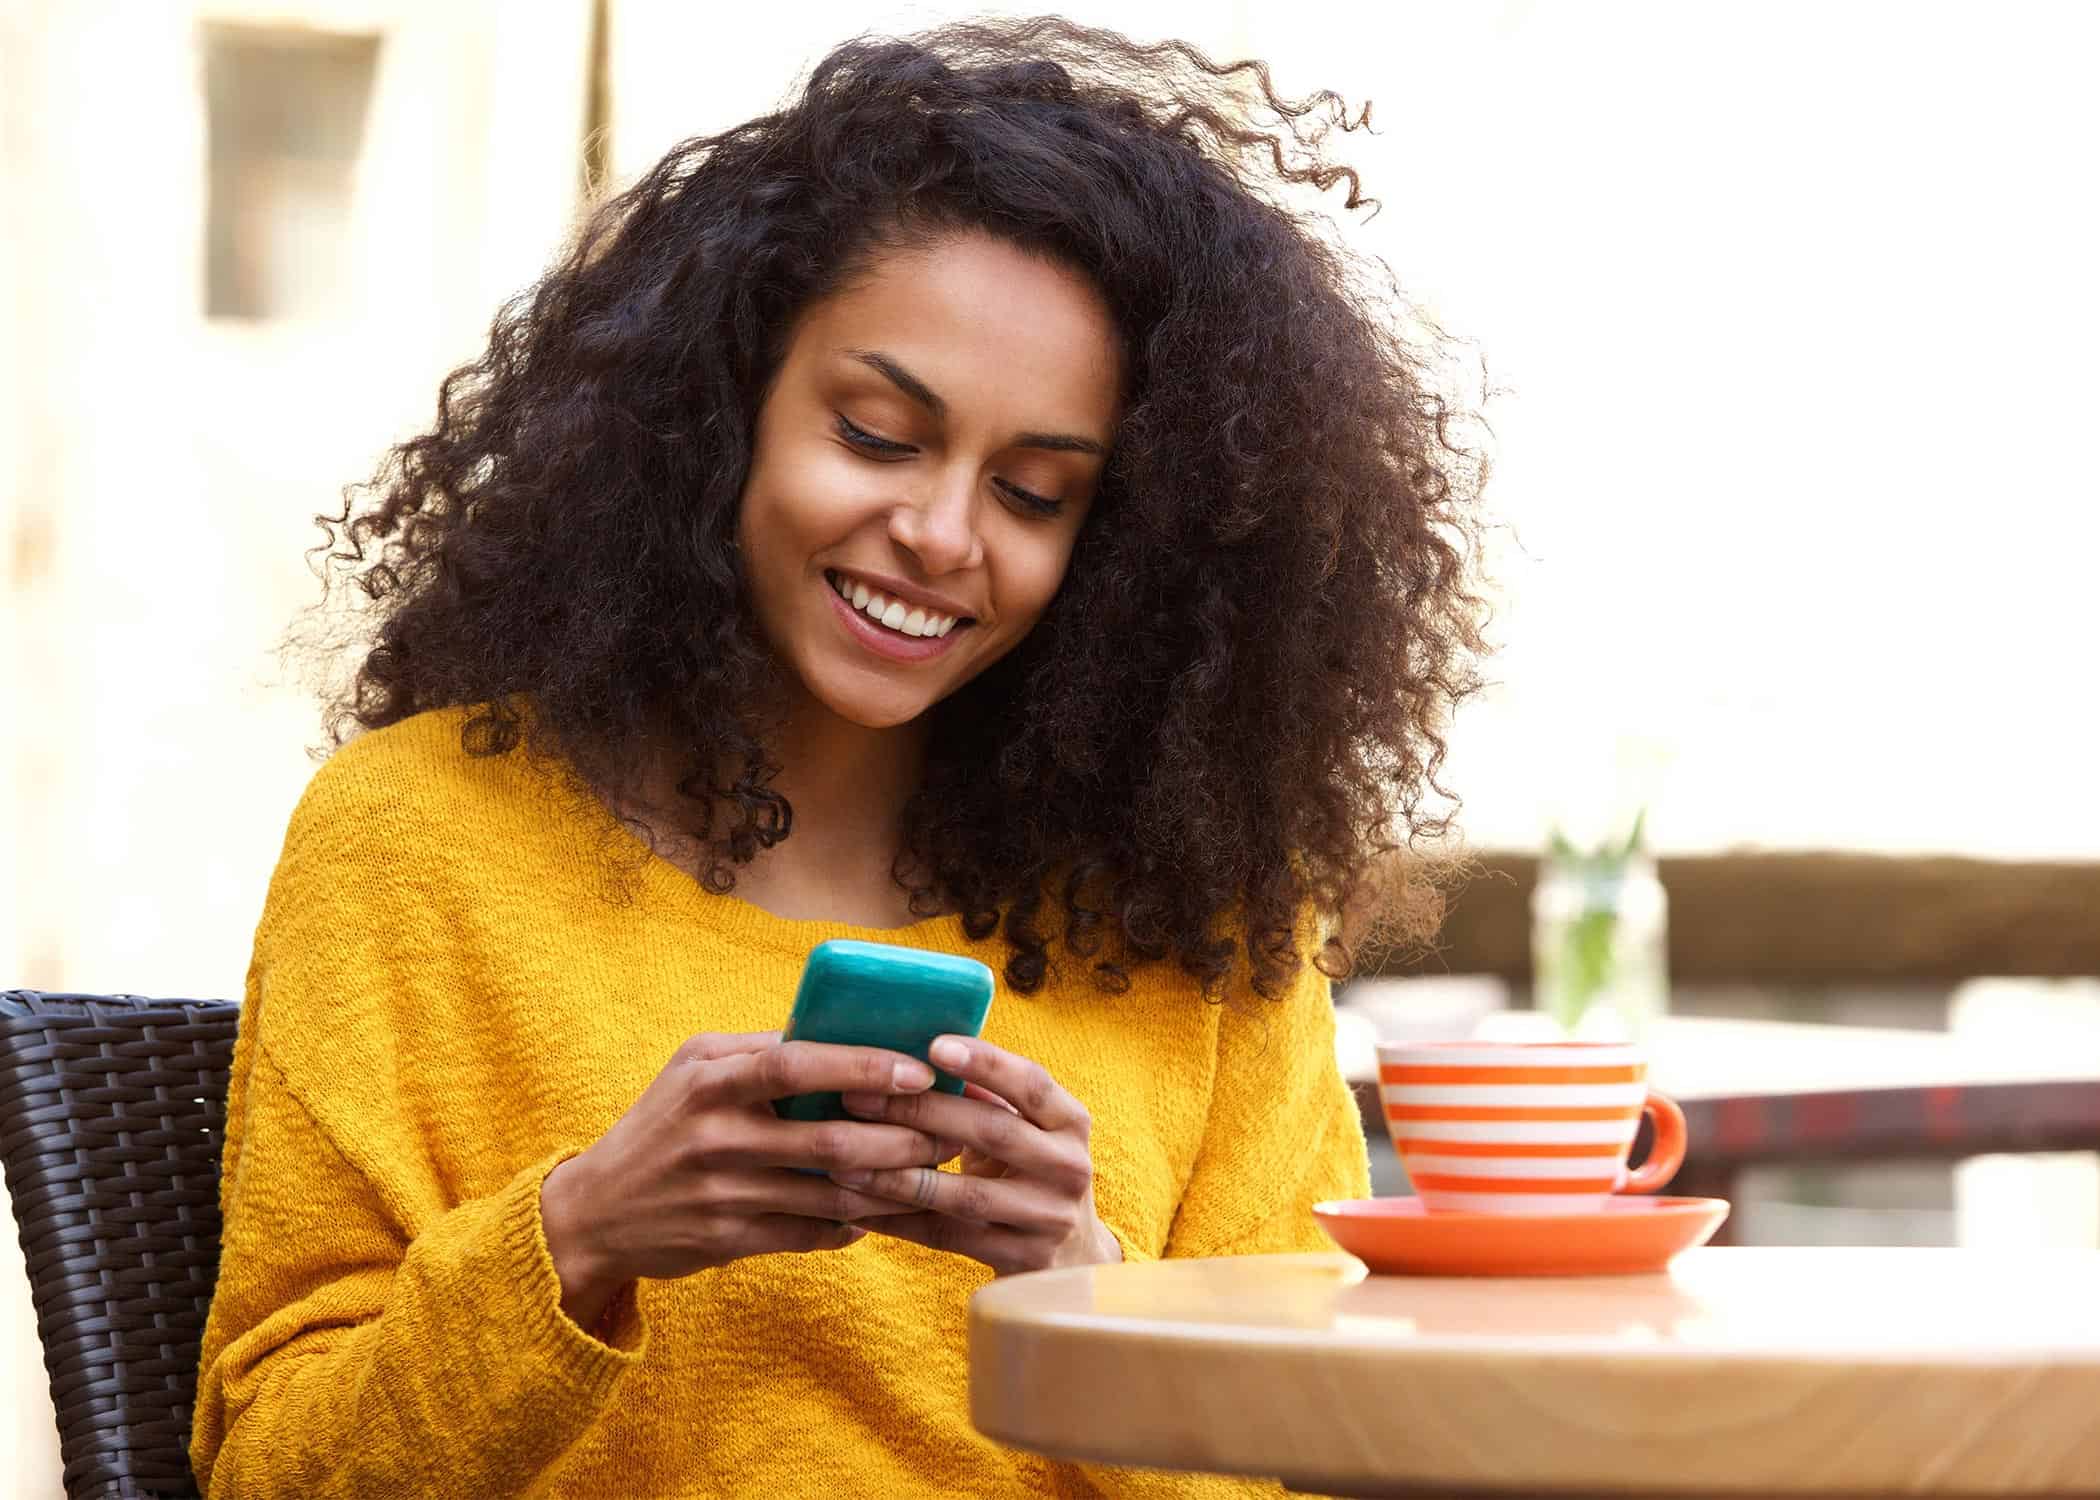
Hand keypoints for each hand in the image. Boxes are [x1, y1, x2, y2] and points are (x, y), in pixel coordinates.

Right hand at [540, 1031, 950, 1328]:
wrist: (594, 1212)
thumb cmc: (660, 1126)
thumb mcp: (692, 1069)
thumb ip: (758, 1050)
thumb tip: (835, 1030)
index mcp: (711, 1081)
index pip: (798, 1065)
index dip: (863, 1068)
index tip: (918, 1072)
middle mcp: (717, 1136)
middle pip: (830, 1140)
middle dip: (901, 1139)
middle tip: (950, 1133)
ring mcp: (724, 1193)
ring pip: (830, 1194)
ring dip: (891, 1187)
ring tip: (933, 1175)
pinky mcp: (729, 1241)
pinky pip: (810, 1234)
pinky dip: (852, 1225)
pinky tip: (881, 1213)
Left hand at [828, 1036, 1122, 1275]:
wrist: (1071, 1257)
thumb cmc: (1029, 1171)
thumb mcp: (1028, 1129)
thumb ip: (988, 1096)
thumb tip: (913, 1052)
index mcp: (1071, 1122)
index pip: (1031, 1083)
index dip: (985, 1063)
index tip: (934, 1045)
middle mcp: (1069, 1168)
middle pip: (991, 1133)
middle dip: (920, 1112)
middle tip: (858, 1097)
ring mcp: (1048, 1219)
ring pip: (963, 1195)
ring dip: (898, 1176)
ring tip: (843, 1160)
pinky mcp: (1020, 1261)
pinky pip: (946, 1236)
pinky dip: (898, 1219)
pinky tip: (856, 1205)